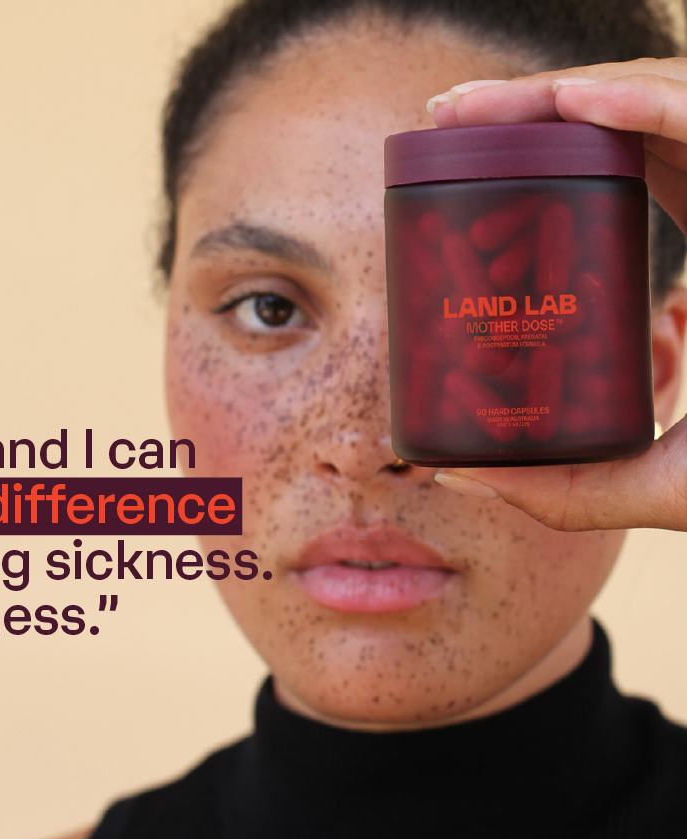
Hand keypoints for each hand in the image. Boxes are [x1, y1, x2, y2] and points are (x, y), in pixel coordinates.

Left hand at [425, 59, 686, 531]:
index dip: (528, 166)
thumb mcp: (655, 482)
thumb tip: (455, 476)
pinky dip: (645, 100)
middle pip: (612, 133)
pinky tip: (573, 99)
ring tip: (466, 106)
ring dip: (558, 92)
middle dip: (524, 112)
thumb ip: (569, 490)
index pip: (604, 185)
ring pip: (652, 104)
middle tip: (440, 116)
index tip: (450, 172)